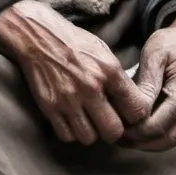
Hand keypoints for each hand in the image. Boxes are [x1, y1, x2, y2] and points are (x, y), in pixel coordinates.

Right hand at [0, 0, 150, 144]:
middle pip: (113, 132)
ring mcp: (68, 99)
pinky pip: (67, 136)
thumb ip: (118, 78)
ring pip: (89, 138)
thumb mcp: (104, 52)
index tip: (128, 113)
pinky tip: (72, 118)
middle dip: (113, 130)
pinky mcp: (49, 107)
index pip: (137, 110)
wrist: (38, 36)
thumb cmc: (73, 42)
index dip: (135, 116)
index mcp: (109, 71)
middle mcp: (91, 87)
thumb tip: (131, 102)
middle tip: (108, 120)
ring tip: (88, 119)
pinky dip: (71, 132)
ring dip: (91, 132)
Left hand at [120, 13, 175, 151]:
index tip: (114, 125)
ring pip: (168, 142)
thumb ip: (146, 83)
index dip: (134, 131)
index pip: (158, 125)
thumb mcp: (154, 55)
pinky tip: (135, 131)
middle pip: (164, 139)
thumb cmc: (170, 43)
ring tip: (122, 135)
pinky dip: (153, 138)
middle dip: (137, 141)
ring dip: (144, 143)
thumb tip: (135, 111)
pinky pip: (172, 135)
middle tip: (114, 134)